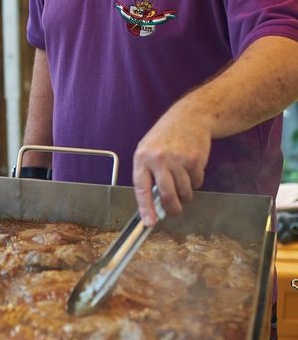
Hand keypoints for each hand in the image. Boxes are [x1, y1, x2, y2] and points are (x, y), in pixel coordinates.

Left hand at [132, 104, 210, 225]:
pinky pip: (197, 183)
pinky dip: (196, 182)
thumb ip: (148, 174)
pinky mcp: (195, 160)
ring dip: (186, 194)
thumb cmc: (166, 136)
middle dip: (172, 209)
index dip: (145, 208)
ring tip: (183, 181)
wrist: (189, 116)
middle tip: (174, 211)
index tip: (149, 223)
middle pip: (167, 195)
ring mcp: (178, 159)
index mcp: (142, 158)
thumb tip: (151, 205)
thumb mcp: (148, 150)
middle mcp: (158, 158)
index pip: (141, 189)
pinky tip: (191, 168)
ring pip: (184, 192)